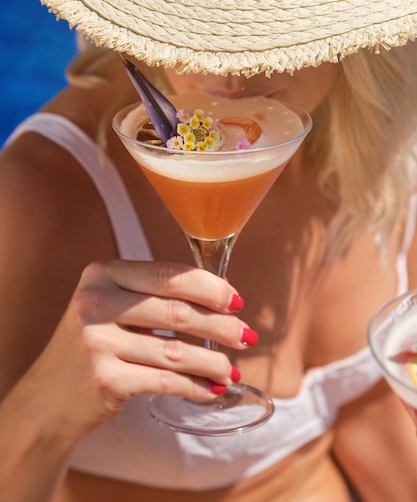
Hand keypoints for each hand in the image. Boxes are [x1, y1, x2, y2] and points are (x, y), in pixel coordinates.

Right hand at [24, 259, 252, 440]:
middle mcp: (95, 302)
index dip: (210, 287)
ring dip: (213, 362)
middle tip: (246, 336)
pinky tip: (212, 389)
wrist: (49, 396)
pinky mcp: (104, 380)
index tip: (237, 301)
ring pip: (175, 351)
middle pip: (176, 311)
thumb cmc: (94, 343)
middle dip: (220, 325)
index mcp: (102, 273)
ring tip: (232, 369)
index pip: (168, 275)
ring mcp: (97, 342)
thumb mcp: (111, 305)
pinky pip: (165, 381)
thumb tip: (222, 301)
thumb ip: (154, 295)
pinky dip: (195, 386)